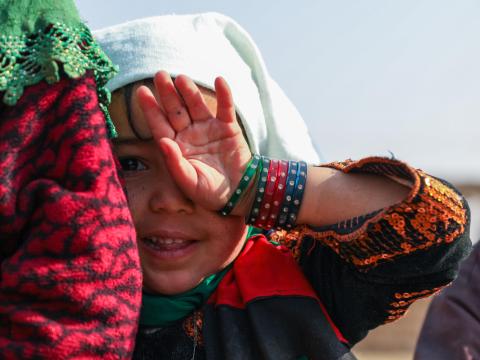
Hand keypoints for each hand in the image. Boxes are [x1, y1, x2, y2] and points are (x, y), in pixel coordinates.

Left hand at [136, 71, 251, 212]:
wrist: (239, 194)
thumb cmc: (209, 192)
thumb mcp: (188, 182)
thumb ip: (174, 163)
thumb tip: (161, 141)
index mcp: (177, 147)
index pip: (160, 125)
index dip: (151, 109)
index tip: (142, 92)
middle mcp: (190, 134)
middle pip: (176, 110)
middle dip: (168, 93)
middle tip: (160, 74)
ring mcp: (209, 129)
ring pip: (197, 105)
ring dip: (190, 91)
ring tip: (182, 78)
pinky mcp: (228, 128)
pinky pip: (226, 108)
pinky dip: (224, 94)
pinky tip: (219, 80)